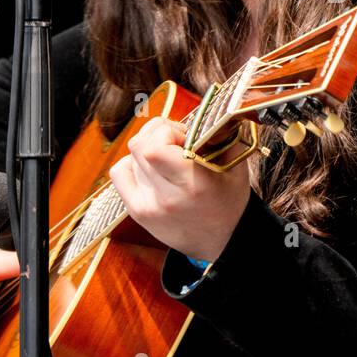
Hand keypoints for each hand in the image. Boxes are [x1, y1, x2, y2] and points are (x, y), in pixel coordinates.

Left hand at [109, 116, 252, 262]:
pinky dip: (131, 164)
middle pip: (139, 145)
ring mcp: (147, 206)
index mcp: (193, 185)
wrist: (221, 243)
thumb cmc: (229, 202)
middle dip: (157, 133)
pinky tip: (150, 169)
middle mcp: (166, 197)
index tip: (185, 137)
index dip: (167, 131)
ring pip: (130, 156)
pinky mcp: (137, 211)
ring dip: (148, 149)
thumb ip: (222, 137)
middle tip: (176, 141)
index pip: (154, 147)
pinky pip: (120, 173)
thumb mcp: (237, 168)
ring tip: (167, 158)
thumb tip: (207, 113)